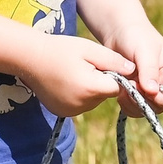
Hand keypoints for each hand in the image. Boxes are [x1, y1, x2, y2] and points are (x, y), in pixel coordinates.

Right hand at [13, 33, 134, 118]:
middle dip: (101, 82)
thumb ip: (113, 61)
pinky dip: (78, 95)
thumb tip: (134, 71)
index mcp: (91, 89)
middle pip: (105, 95)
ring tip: (74, 72)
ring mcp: (71, 112)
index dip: (114, 75)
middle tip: (84, 66)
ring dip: (90, 89)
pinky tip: (66, 82)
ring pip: (93, 101)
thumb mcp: (89, 49)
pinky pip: (81, 105)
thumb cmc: (60, 49)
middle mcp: (82, 105)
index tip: (103, 64)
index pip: (117, 87)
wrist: (28, 58)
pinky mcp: (63, 113)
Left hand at [101, 20, 162, 112]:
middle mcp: (162, 83)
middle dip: (146, 101)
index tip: (150, 92)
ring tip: (124, 86)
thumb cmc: (136, 35)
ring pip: (146, 110)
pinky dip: (125, 103)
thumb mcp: (145, 50)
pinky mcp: (133, 92)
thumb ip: (149, 70)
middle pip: (161, 106)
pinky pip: (132, 107)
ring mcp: (147, 89)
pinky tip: (118, 88)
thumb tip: (152, 92)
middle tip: (132, 86)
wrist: (117, 30)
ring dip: (134, 103)